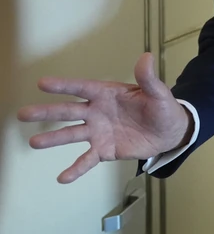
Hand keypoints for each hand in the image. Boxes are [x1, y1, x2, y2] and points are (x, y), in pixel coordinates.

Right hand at [17, 52, 192, 183]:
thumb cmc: (162, 107)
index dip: (64, 85)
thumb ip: (149, 78)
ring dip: (53, 139)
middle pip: (69, 111)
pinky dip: (75, 169)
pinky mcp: (104, 150)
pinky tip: (62, 178)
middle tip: (22, 114)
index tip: (42, 83)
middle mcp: (97, 111)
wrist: (170, 132)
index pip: (82, 88)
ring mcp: (98, 131)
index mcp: (108, 93)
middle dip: (46, 112)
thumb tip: (146, 56)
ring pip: (72, 135)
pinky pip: (87, 160)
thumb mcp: (159, 93)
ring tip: (33, 142)